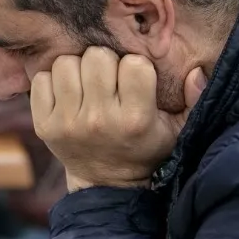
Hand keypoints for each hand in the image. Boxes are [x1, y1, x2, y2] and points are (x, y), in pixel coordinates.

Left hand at [30, 47, 204, 191]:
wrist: (107, 183)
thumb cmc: (145, 148)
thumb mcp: (178, 130)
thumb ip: (195, 100)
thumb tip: (196, 71)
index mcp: (135, 119)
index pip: (134, 64)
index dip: (135, 67)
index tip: (134, 80)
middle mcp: (99, 120)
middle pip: (97, 56)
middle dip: (105, 63)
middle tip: (108, 80)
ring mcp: (68, 122)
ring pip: (66, 63)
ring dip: (78, 69)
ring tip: (87, 85)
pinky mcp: (44, 125)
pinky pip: (41, 79)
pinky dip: (53, 82)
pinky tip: (67, 95)